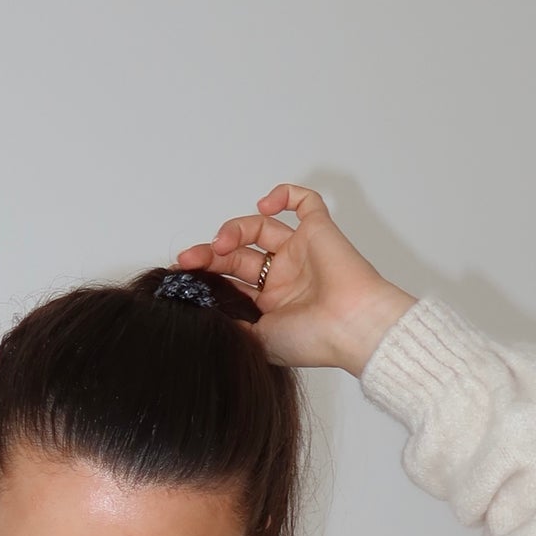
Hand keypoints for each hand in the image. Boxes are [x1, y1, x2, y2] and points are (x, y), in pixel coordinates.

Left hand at [176, 185, 413, 374]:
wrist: (350, 327)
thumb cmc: (313, 340)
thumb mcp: (257, 340)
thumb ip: (230, 322)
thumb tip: (201, 308)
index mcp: (272, 304)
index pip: (232, 279)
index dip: (207, 273)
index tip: (184, 272)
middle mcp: (285, 276)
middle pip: (240, 253)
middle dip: (212, 253)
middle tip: (192, 259)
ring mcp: (301, 252)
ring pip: (261, 226)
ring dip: (235, 228)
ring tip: (222, 242)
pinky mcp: (319, 231)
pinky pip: (305, 202)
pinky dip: (284, 195)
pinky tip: (264, 205)